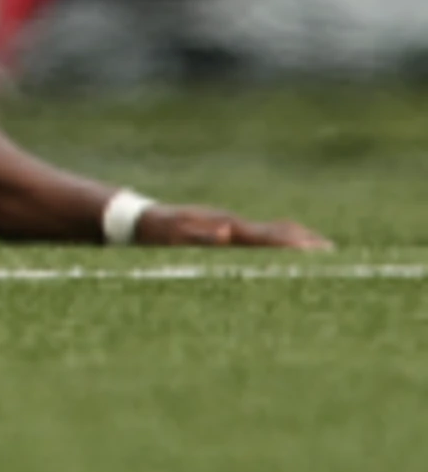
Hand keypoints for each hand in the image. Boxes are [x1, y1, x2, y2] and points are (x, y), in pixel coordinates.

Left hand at [137, 205, 333, 250]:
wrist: (139, 219)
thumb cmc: (157, 232)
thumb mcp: (175, 236)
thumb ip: (200, 236)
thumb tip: (227, 232)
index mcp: (226, 228)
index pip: (266, 237)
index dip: (291, 244)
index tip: (317, 250)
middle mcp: (232, 224)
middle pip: (276, 232)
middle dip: (304, 241)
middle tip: (333, 252)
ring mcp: (229, 226)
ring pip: (271, 232)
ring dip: (297, 240)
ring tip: (323, 249)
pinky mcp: (225, 231)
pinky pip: (259, 235)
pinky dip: (280, 239)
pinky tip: (290, 246)